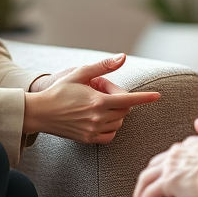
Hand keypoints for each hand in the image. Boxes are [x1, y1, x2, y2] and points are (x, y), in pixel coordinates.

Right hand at [23, 54, 160, 143]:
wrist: (40, 112)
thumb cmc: (59, 90)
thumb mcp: (80, 73)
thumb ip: (103, 66)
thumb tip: (123, 57)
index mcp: (97, 101)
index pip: (129, 101)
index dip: (145, 98)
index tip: (157, 96)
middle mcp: (97, 118)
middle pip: (124, 111)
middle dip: (120, 100)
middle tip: (101, 90)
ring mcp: (93, 131)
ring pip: (118, 123)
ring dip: (116, 113)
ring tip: (97, 103)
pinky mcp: (88, 139)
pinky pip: (110, 135)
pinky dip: (111, 127)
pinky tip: (101, 118)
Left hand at [132, 129, 197, 196]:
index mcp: (191, 144)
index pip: (172, 155)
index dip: (167, 168)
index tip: (166, 179)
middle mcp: (178, 153)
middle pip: (154, 166)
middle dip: (148, 179)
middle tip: (147, 192)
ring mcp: (171, 166)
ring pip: (146, 179)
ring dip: (141, 192)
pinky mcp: (169, 181)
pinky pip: (149, 194)